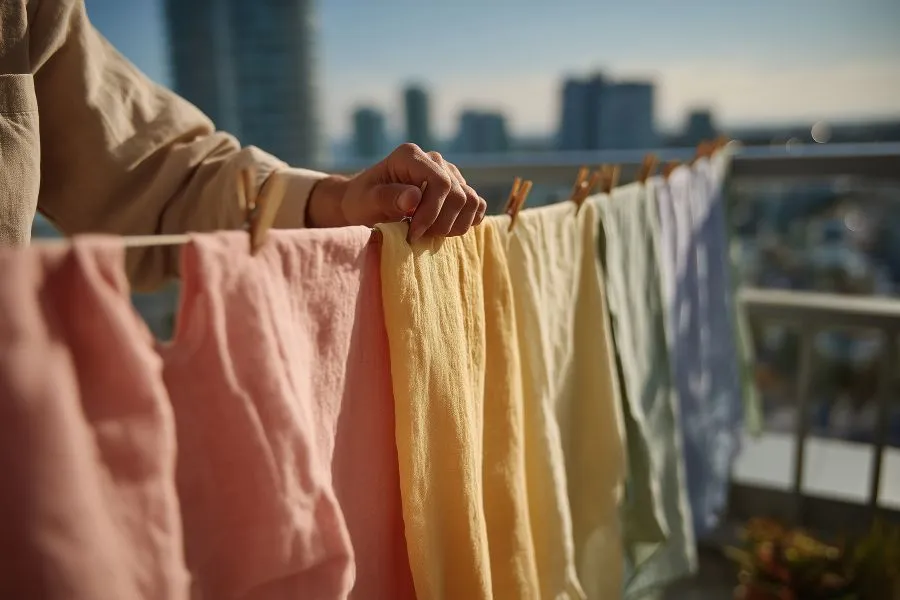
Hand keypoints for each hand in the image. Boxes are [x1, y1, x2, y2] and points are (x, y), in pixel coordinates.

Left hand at [306, 143, 487, 241]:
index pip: (441, 183)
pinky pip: (476, 204)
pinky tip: (446, 229)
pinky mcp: (457, 188)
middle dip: (441, 223)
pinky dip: (467, 221)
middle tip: (418, 236)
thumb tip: (414, 197)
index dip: (432, 212)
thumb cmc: (362, 202)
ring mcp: (449, 173)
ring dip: (454, 225)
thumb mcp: (366, 202)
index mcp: (410, 156)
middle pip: (458, 195)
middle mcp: (434, 160)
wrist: (366, 203)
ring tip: (430, 234)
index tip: (414, 233)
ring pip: (470, 201)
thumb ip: (387, 198)